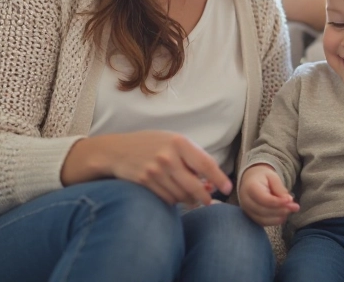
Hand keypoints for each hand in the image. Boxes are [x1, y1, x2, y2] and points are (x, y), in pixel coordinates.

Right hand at [61, 131, 230, 206]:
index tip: (227, 188)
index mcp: (179, 143)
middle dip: (205, 196)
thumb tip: (210, 179)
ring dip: (188, 199)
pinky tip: (173, 194)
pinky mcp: (146, 183)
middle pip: (195, 186)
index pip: (206, 164)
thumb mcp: (172, 141)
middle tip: (209, 201)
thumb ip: (191, 157)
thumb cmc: (151, 144)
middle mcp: (168, 157)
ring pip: (181, 195)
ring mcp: (156, 171)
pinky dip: (174, 200)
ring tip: (190, 196)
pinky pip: (167, 199)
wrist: (117, 150)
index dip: (219, 179)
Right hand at [238, 164, 299, 225]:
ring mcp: (247, 211)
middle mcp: (246, 201)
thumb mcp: (273, 177)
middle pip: (263, 211)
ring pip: (263, 219)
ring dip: (279, 217)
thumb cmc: (263, 178)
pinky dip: (275, 221)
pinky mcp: (251, 217)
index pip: (264, 199)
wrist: (251, 181)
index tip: (290, 200)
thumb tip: (289, 200)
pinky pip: (263, 223)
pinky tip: (283, 215)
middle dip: (281, 210)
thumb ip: (280, 188)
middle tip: (294, 206)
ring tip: (290, 210)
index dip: (278, 202)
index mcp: (250, 187)